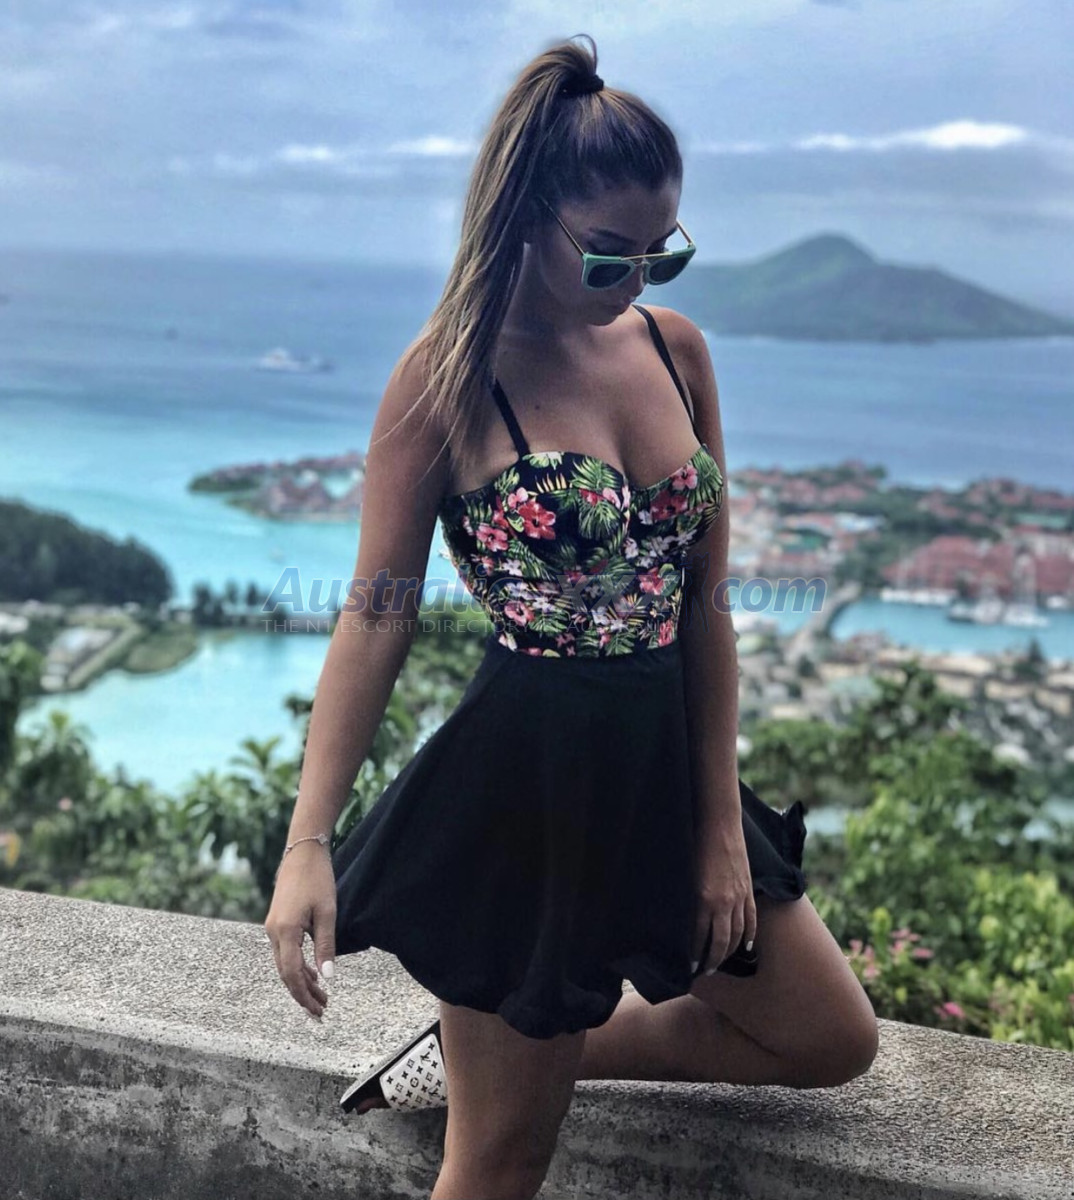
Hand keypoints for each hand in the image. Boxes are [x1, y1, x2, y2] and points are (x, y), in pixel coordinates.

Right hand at [264, 846, 336, 1017]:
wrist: (303, 851)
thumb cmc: (317, 878)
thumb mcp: (327, 912)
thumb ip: (326, 945)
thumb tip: (328, 977)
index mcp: (285, 931)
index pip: (292, 974)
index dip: (304, 995)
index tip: (317, 1010)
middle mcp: (273, 932)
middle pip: (286, 973)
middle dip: (303, 994)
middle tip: (321, 1011)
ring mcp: (272, 928)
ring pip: (285, 964)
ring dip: (302, 982)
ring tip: (320, 997)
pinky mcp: (277, 923)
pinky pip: (285, 953)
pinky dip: (298, 966)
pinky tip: (312, 974)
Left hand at [692, 820, 756, 975]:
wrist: (719, 825)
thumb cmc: (695, 845)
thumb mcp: (685, 875)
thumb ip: (685, 899)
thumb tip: (679, 921)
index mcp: (703, 899)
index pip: (699, 936)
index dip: (694, 953)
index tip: (688, 965)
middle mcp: (723, 902)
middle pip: (720, 942)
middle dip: (712, 960)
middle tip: (703, 971)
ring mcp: (739, 897)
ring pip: (737, 934)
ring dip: (729, 952)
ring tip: (719, 962)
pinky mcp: (749, 890)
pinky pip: (751, 920)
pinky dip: (749, 936)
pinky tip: (746, 947)